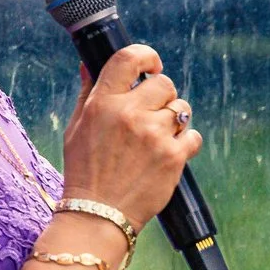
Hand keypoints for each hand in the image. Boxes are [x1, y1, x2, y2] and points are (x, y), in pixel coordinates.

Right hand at [59, 45, 198, 227]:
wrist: (98, 213)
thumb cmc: (85, 170)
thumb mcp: (76, 127)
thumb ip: (88, 92)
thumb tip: (89, 63)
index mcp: (103, 103)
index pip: (128, 58)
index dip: (146, 57)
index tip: (152, 66)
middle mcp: (130, 114)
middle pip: (164, 83)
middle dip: (161, 96)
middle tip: (151, 114)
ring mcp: (154, 135)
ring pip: (181, 108)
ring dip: (173, 120)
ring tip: (156, 139)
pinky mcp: (173, 156)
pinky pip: (193, 135)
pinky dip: (185, 143)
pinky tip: (168, 153)